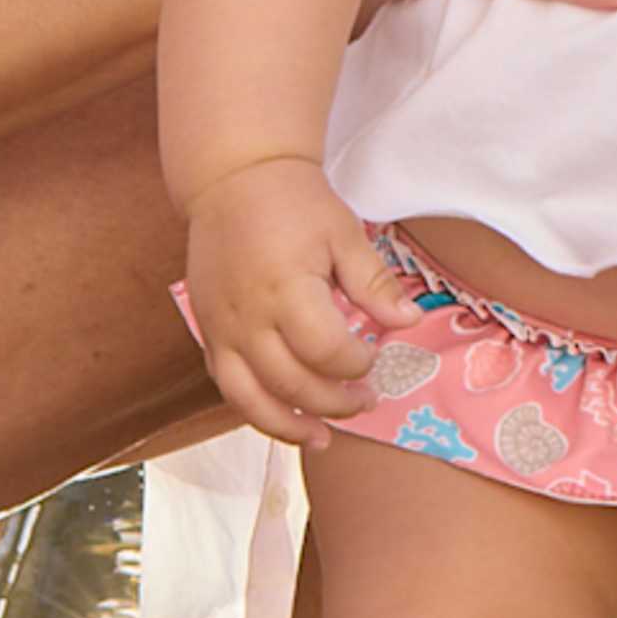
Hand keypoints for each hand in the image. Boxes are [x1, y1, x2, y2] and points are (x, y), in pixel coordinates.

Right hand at [183, 158, 425, 446]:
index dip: (357, 366)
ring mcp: (220, 329)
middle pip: (292, 385)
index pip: (326, 353)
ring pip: (251, 400)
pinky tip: (284, 421)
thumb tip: (409, 322)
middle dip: (335, 402)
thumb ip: (374, 284)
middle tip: (366, 400)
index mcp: (285, 289)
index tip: (373, 358)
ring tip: (323, 437)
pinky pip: (227, 387)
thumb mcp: (344, 234)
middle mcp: (247, 317)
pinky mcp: (208, 333)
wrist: (233, 180)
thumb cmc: (294, 203)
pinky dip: (255, 411)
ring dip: (289, 426)